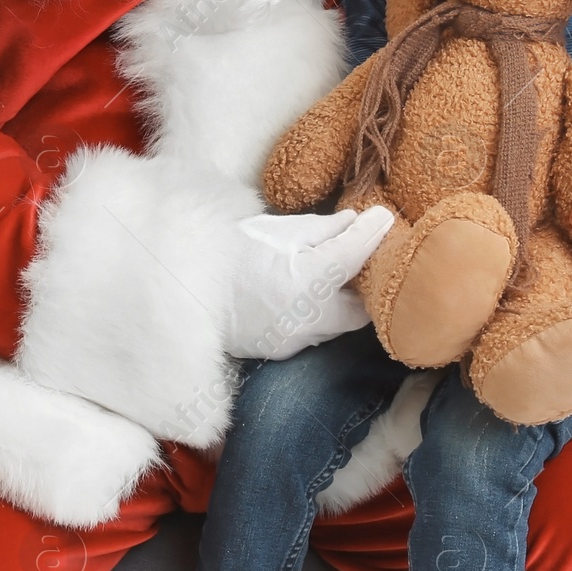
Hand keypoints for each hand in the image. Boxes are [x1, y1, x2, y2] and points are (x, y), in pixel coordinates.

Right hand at [224, 205, 393, 360]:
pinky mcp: (282, 351)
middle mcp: (310, 317)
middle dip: (364, 286)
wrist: (188, 284)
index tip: (383, 219)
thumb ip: (324, 228)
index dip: (373, 233)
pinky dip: (317, 317)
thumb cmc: (231, 249)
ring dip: (341, 304)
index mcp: (310, 279)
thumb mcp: (279, 229)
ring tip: (335, 279)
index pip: (357, 253)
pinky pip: (313, 335)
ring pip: (338, 326)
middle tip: (361, 261)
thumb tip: (356, 221)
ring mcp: (296, 339)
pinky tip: (306, 299)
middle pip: (361, 309)